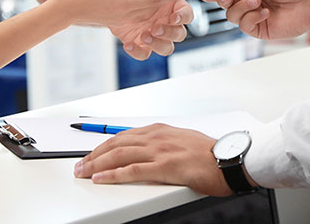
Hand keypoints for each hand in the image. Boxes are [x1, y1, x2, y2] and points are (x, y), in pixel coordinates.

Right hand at [56, 0, 187, 31]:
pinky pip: (137, 14)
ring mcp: (122, 19)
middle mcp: (126, 14)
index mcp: (125, 4)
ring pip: (147, 12)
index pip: (154, 0)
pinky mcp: (117, 19)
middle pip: (154, 8)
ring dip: (159, 3)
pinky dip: (148, 7)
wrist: (66, 9)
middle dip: (169, 0)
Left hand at [73, 124, 236, 195]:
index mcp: (160, 130)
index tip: (90, 154)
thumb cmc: (211, 154)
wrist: (231, 160)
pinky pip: (132, 170)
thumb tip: (149, 151)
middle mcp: (157, 137)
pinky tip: (100, 178)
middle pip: (116, 144)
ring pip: (119, 155)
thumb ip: (164, 143)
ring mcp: (160, 151)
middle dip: (94, 155)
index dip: (103, 145)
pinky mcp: (165, 167)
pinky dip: (113, 174)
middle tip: (79, 165)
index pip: (123, 136)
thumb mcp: (183, 141)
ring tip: (82, 172)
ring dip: (97, 164)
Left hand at [108, 0, 193, 59]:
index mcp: (170, 6)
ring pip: (167, 48)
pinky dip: (138, 51)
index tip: (174, 16)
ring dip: (158, 44)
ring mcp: (153, 34)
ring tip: (144, 35)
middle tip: (156, 27)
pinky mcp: (139, 43)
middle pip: (180, 34)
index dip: (183, 16)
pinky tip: (129, 43)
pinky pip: (144, 54)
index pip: (186, 14)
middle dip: (170, 32)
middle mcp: (164, 22)